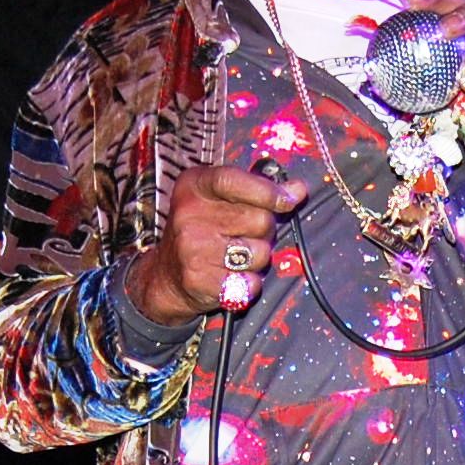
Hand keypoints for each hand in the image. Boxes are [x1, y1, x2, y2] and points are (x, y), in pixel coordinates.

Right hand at [124, 162, 308, 325]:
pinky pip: (251, 283)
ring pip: (261, 254)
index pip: (234, 180)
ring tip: (235, 258)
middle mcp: (188, 214)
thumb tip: (299, 190)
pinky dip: (249, 284)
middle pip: (260, 220)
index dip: (267, 191)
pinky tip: (231, 277)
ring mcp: (192, 248)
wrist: (166, 276)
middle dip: (264, 231)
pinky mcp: (199, 280)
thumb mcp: (222, 200)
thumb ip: (259, 191)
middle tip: (244, 236)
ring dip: (258, 260)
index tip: (289, 201)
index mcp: (194, 186)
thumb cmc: (202, 232)